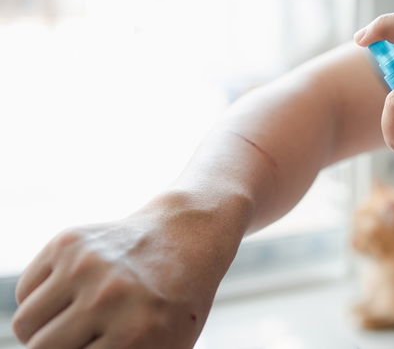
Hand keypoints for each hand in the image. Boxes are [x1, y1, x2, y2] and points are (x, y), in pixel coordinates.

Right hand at [12, 193, 244, 348]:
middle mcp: (108, 297)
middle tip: (84, 335)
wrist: (186, 238)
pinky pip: (25, 291)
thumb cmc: (172, 304)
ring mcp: (86, 265)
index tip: (95, 343)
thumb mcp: (164, 348)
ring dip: (42, 329)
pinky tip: (73, 290)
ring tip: (75, 319)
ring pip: (25, 324)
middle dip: (58, 348)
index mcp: (135, 334)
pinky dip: (41, 299)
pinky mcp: (68, 241)